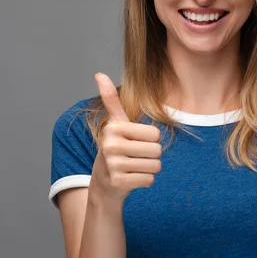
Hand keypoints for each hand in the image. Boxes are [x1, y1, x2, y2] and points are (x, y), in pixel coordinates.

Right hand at [90, 73, 162, 201]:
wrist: (103, 182)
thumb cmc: (115, 148)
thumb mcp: (115, 124)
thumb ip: (111, 99)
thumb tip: (99, 74)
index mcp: (114, 128)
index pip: (155, 134)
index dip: (151, 139)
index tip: (136, 142)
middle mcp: (110, 146)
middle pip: (157, 150)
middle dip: (151, 155)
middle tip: (135, 157)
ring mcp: (113, 166)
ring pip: (155, 166)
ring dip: (149, 168)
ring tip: (133, 167)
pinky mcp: (119, 183)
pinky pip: (149, 180)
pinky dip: (144, 181)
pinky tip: (131, 178)